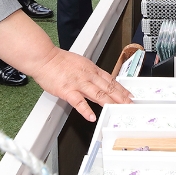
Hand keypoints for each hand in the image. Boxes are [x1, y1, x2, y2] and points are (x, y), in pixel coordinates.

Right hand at [0, 11, 131, 121]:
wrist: (45, 58)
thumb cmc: (59, 61)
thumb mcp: (81, 63)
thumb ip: (91, 73)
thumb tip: (100, 81)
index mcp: (91, 69)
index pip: (111, 80)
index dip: (121, 89)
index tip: (129, 95)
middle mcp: (88, 76)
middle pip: (108, 87)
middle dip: (121, 97)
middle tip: (130, 104)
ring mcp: (78, 83)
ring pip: (97, 94)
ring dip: (109, 102)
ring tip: (118, 109)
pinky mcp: (67, 91)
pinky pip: (78, 102)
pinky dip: (85, 110)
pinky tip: (91, 116)